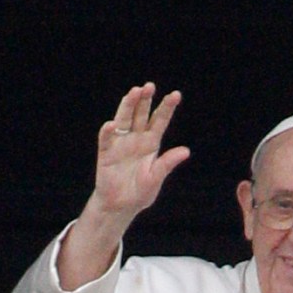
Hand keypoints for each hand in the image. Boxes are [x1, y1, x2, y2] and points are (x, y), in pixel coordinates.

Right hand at [90, 84, 189, 219]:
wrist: (120, 206)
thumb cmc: (140, 193)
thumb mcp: (156, 178)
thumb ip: (167, 164)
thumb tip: (186, 151)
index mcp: (151, 143)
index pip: (160, 121)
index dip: (167, 108)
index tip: (176, 95)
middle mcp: (136, 138)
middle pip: (141, 114)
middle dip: (145, 100)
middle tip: (149, 86)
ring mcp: (120, 143)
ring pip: (124, 119)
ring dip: (128, 106)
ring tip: (134, 92)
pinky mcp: (106, 152)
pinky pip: (107, 138)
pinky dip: (108, 131)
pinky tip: (112, 124)